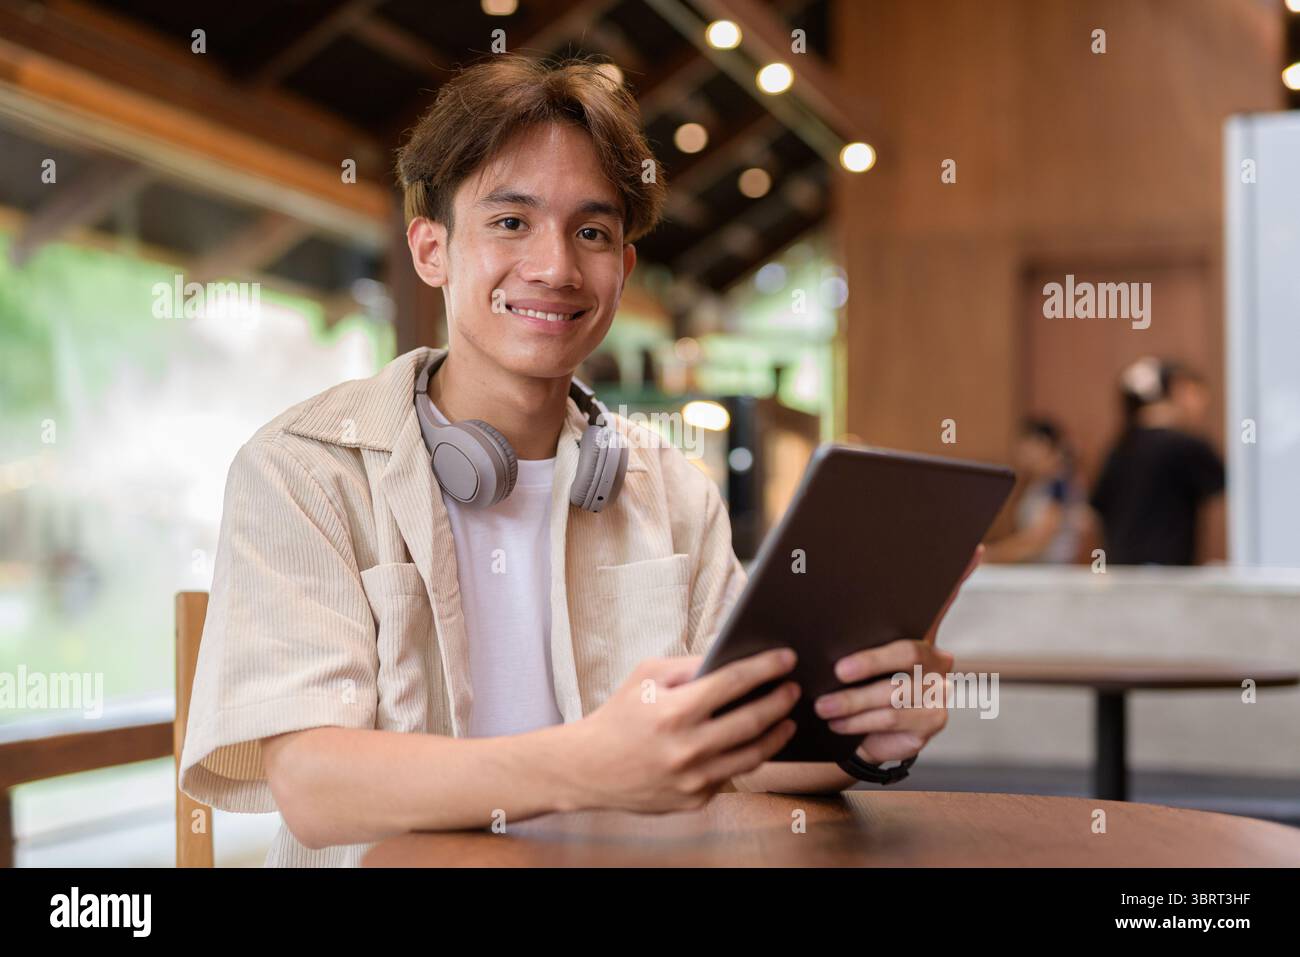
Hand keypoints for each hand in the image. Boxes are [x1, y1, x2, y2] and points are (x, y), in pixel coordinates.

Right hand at [568, 648, 800, 812]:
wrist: (589, 768)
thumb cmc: (619, 715)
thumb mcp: (646, 676)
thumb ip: (690, 665)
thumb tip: (731, 659)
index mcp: (675, 710)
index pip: (733, 682)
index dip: (765, 667)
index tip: (786, 658)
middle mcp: (687, 747)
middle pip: (753, 721)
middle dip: (780, 700)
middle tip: (793, 689)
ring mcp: (693, 778)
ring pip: (752, 755)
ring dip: (776, 734)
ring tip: (787, 719)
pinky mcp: (695, 800)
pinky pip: (731, 775)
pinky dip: (745, 757)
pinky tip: (754, 743)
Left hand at [814, 545, 982, 763]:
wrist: (858, 738)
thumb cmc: (848, 687)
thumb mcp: (842, 653)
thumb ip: (839, 626)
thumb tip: (806, 585)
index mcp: (917, 630)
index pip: (943, 597)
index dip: (960, 573)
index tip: (972, 547)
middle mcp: (936, 656)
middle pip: (906, 651)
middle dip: (870, 662)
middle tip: (838, 671)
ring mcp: (938, 688)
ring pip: (894, 691)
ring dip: (853, 701)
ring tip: (823, 707)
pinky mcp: (934, 719)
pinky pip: (894, 718)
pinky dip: (861, 722)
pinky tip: (839, 725)